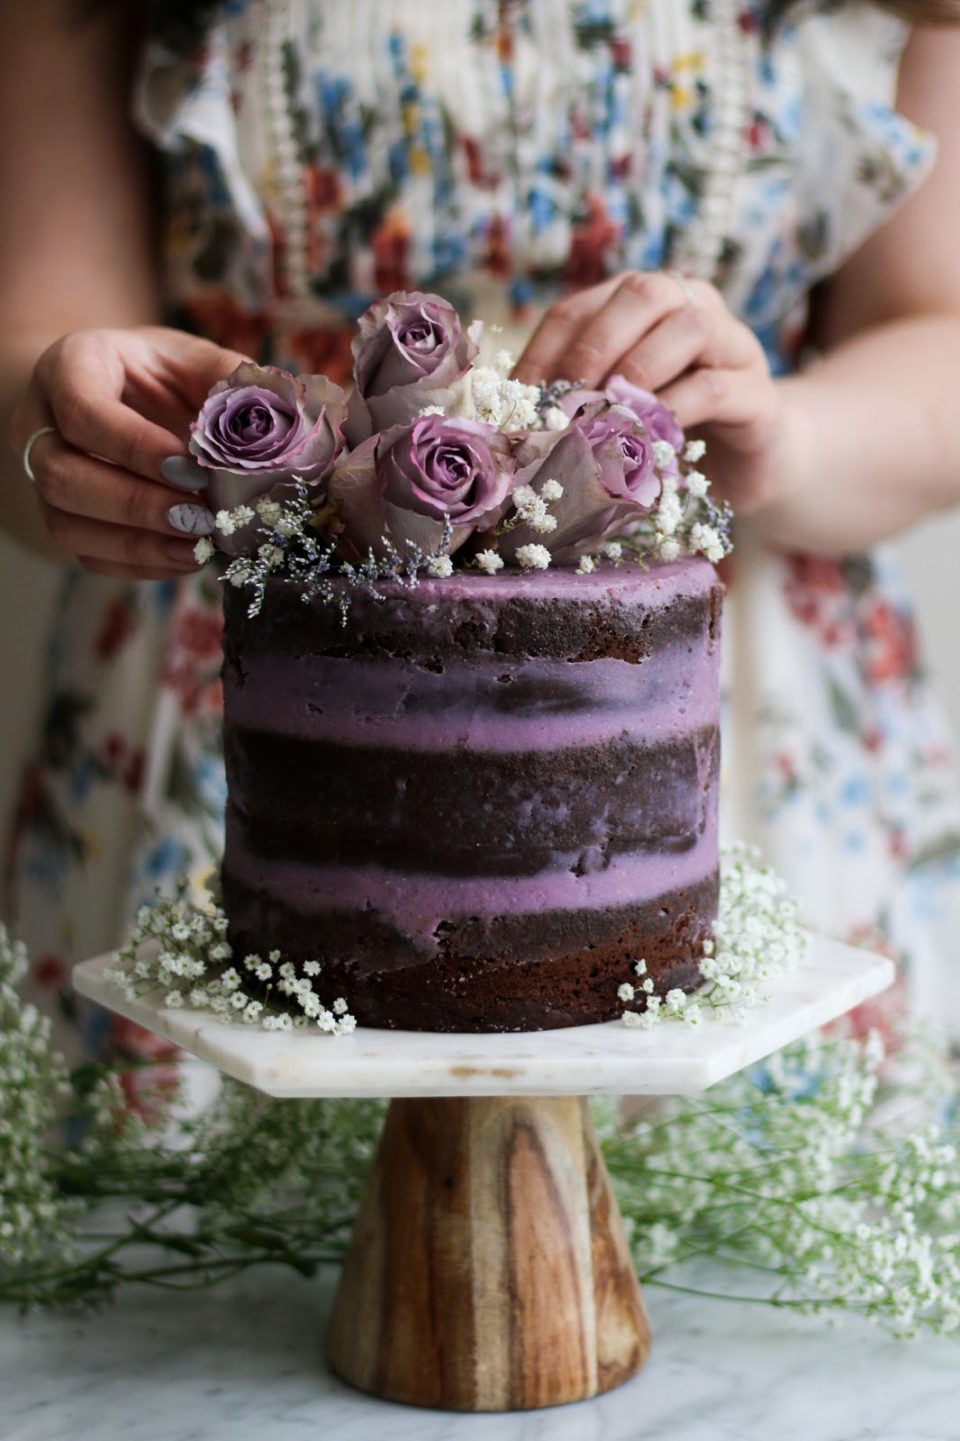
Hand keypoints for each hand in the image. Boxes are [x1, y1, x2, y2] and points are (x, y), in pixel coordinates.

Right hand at [6, 326, 245, 577]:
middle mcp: (39, 423)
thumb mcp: (192, 358)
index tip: (194, 471)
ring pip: (66, 525)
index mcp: (69, 367)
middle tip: (201, 517)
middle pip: (62, 476)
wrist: (124, 394)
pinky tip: (186, 557)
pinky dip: (140, 565)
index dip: (136, 448)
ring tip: (199, 545)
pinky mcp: (63, 519)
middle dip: (137, 504)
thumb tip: (277, 409)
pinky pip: (88, 556)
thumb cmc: (161, 375)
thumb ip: (227, 379)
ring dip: (139, 543)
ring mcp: (43, 477)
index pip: (83, 412)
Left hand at [513, 270, 788, 514]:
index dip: (543, 350)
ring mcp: (732, 345)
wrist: (753, 467)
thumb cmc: (667, 439)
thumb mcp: (612, 417)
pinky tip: (649, 438)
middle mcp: (691, 307)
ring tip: (608, 416)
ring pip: (687, 326)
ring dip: (638, 370)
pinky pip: (715, 386)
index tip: (516, 399)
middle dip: (594, 346)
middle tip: (565, 400)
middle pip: (641, 294)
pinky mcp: (758, 393)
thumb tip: (509, 420)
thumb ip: (573, 404)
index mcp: (642, 307)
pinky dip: (675, 409)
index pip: (579, 308)